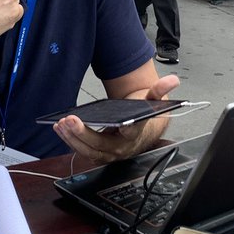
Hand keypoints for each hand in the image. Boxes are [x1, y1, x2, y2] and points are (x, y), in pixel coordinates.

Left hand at [53, 74, 180, 163]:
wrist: (143, 130)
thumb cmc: (144, 115)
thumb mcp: (152, 100)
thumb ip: (160, 90)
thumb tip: (172, 80)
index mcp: (136, 133)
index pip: (131, 132)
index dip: (124, 129)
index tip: (115, 123)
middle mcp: (122, 147)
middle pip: (101, 145)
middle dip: (83, 134)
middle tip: (69, 121)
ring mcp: (110, 153)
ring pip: (89, 151)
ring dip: (73, 139)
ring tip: (60, 125)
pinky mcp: (100, 154)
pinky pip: (84, 151)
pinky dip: (71, 141)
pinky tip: (61, 129)